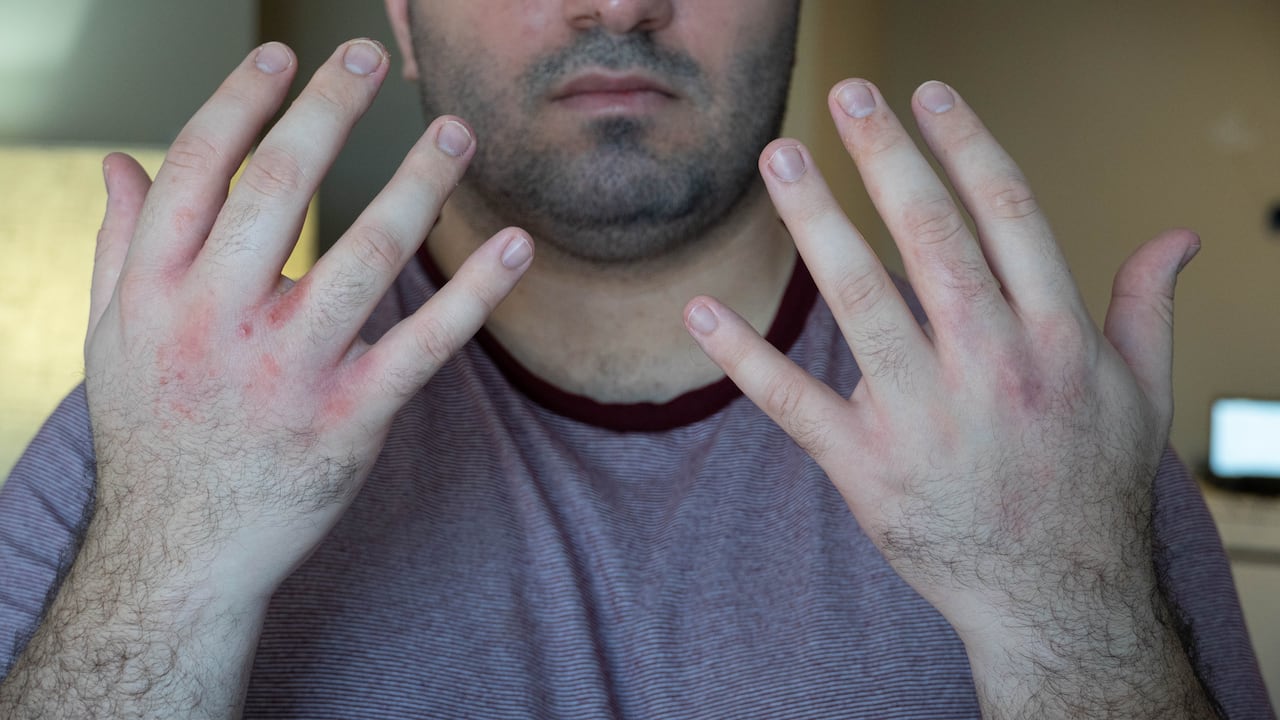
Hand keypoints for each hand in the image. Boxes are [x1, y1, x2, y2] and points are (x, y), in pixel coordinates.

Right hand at [84, 40, 532, 602]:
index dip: (241, 102)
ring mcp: (287, 373)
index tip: (282, 56)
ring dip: (416, 185)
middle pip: (278, 191)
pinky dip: (476, 294)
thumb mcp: (113, 338)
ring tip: (456, 134)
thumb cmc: (155, 436)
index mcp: (155, 291)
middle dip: (327, 111)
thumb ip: (119, 244)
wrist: (181, 555)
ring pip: (362, 256)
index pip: (198, 169)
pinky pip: (423, 345)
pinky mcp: (349, 420)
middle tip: (370, 57)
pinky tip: (516, 245)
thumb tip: (123, 160)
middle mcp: (217, 321)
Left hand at [685, 80, 1211, 714]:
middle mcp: (993, 366)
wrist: (1057, 599)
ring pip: (862, 302)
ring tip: (781, 156)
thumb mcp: (1141, 395)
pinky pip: (795, 403)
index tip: (927, 95)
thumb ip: (1146, 307)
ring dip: (816, 224)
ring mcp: (925, 418)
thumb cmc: (1092, 489)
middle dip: (888, 158)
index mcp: (1057, 337)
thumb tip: (1179, 237)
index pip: (1008, 214)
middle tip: (847, 96)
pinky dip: (745, 358)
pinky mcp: (868, 468)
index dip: (965, 144)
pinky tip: (702, 309)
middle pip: (932, 238)